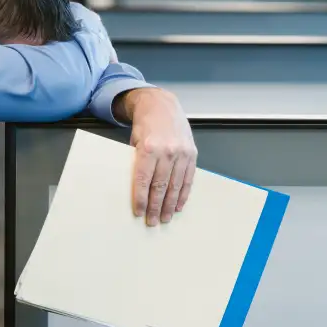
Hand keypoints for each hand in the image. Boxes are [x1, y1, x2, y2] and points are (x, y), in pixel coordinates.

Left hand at [114, 88, 196, 225]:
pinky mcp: (192, 153)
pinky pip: (188, 178)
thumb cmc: (145, 124)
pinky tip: (178, 205)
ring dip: (170, 204)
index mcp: (149, 148)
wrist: (162, 105)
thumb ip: (137, 162)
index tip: (139, 213)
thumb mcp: (135, 141)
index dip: (141, 199)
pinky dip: (183, 194)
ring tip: (165, 218)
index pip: (144, 180)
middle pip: (160, 186)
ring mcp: (182, 153)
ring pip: (175, 185)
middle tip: (152, 222)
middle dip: (155, 207)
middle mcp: (167, 151)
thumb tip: (137, 188)